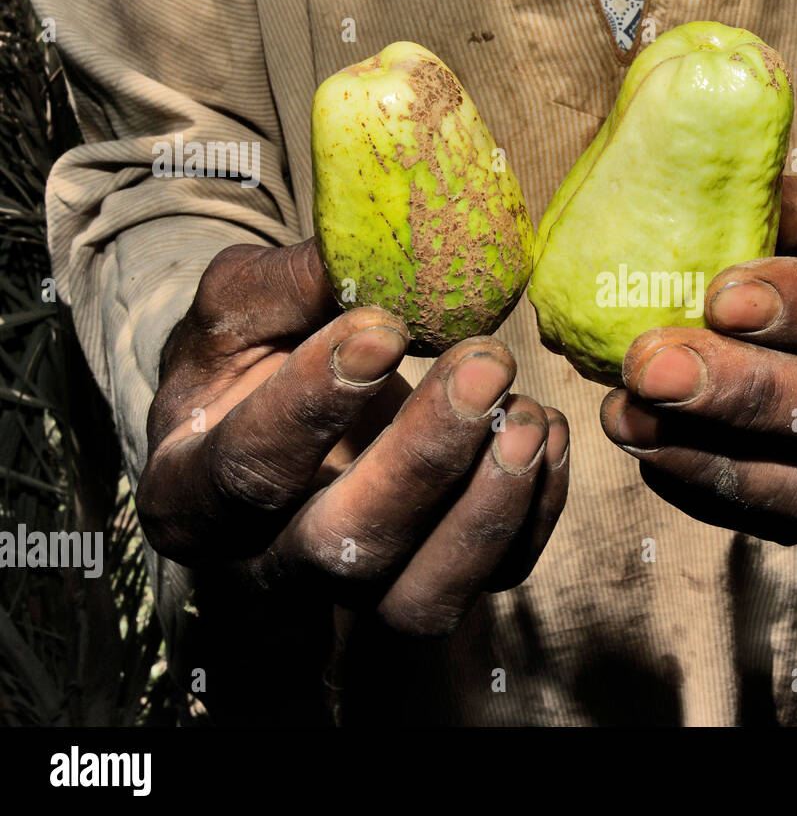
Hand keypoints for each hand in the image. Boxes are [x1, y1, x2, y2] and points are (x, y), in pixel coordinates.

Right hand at [136, 240, 568, 635]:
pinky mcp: (430, 590)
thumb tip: (365, 255)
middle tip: (487, 362)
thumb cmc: (252, 360)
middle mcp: (267, 564)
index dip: (315, 403)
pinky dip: (533, 515)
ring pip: (419, 599)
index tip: (383, 328)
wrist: (283, 417)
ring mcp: (353, 593)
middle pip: (343, 548)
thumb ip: (285, 286)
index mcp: (191, 493)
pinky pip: (490, 582)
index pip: (249, 467)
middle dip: (423, 458)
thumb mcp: (239, 310)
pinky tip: (548, 434)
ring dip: (487, 508)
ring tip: (528, 413)